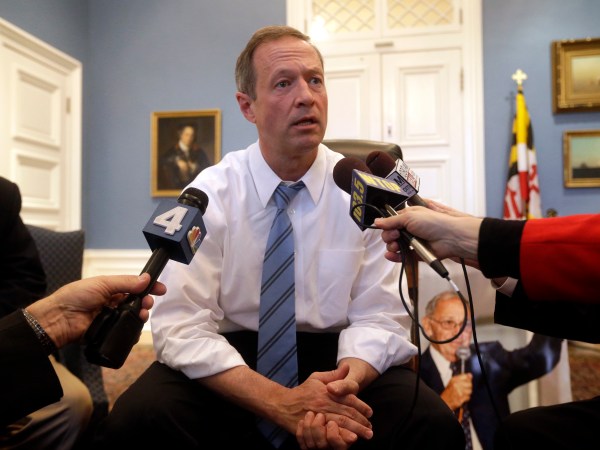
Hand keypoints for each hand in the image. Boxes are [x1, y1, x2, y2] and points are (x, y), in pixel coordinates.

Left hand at [27, 273, 165, 347]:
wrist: (59, 319)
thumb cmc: (77, 296)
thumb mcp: (102, 284)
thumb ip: (125, 283)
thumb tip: (147, 279)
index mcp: (111, 289)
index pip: (134, 288)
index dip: (148, 288)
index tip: (161, 289)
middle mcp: (113, 303)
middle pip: (136, 303)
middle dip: (146, 302)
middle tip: (147, 304)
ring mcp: (112, 319)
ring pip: (133, 318)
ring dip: (141, 316)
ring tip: (142, 316)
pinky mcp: (109, 333)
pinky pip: (125, 333)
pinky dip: (132, 333)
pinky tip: (135, 330)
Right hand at [274, 364, 372, 442]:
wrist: (282, 404)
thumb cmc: (302, 391)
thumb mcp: (316, 378)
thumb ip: (333, 374)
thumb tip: (347, 366)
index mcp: (327, 392)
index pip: (348, 399)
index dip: (361, 407)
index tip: (370, 413)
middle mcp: (324, 404)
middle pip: (347, 413)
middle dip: (361, 422)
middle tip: (370, 428)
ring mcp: (318, 416)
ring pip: (340, 424)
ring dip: (355, 430)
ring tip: (365, 435)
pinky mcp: (312, 427)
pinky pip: (329, 433)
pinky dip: (340, 436)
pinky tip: (349, 439)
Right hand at [373, 205, 481, 265]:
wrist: (450, 237)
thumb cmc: (434, 222)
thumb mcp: (409, 216)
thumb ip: (391, 220)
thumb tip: (377, 221)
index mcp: (408, 217)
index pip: (390, 221)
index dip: (387, 225)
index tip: (388, 227)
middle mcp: (409, 229)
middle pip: (390, 234)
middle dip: (389, 236)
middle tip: (396, 235)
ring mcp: (412, 241)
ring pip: (394, 246)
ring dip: (391, 246)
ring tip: (397, 246)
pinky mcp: (415, 253)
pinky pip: (401, 256)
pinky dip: (395, 256)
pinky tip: (391, 255)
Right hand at [441, 373, 472, 410]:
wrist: (445, 401)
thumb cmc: (448, 392)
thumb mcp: (453, 382)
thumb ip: (462, 378)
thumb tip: (470, 375)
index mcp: (454, 380)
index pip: (466, 376)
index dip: (468, 379)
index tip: (468, 380)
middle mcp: (456, 385)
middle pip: (469, 384)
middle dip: (468, 386)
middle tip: (464, 388)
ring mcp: (459, 392)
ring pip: (470, 391)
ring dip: (467, 393)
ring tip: (462, 393)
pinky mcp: (461, 398)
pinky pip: (468, 397)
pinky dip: (466, 398)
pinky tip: (462, 397)